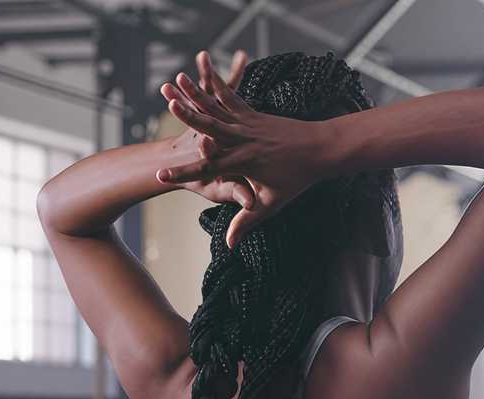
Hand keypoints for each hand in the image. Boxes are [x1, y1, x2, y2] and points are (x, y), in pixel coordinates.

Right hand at [155, 50, 327, 248]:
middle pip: (211, 128)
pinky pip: (232, 97)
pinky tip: (202, 70)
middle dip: (188, 116)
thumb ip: (247, 220)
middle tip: (168, 105)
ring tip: (175, 80)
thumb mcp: (272, 203)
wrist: (323, 150)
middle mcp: (245, 140)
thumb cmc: (298, 178)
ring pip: (217, 108)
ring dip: (195, 94)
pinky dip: (217, 84)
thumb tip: (230, 245)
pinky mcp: (255, 113)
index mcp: (244, 163)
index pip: (208, 171)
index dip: (183, 174)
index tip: (160, 176)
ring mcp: (250, 124)